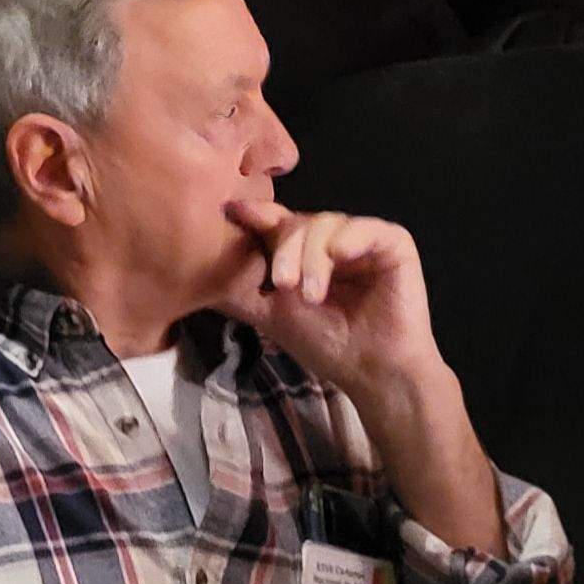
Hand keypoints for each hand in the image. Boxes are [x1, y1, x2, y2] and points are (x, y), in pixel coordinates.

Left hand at [216, 198, 505, 553]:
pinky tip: (340, 256)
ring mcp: (362, 239)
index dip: (256, 215)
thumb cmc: (325, 345)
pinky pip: (367, 227)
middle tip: (281, 285)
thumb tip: (191, 275)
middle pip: (298, 222)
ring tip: (311, 295)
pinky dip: (350, 239)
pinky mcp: (393, 243)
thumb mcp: (271, 315)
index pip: (276, 223)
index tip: (233, 211)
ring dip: (313, 257)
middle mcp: (332, 239)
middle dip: (285, 250)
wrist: (372, 373)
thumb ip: (240, 290)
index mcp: (304, 251)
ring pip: (326, 224)